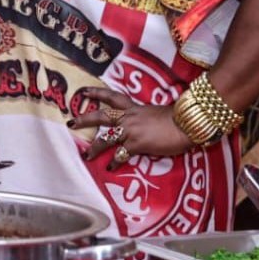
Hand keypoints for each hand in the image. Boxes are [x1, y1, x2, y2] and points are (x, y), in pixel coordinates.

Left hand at [69, 87, 192, 170]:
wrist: (187, 123)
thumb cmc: (179, 118)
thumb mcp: (158, 113)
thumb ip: (147, 117)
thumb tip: (146, 124)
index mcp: (134, 107)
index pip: (112, 97)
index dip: (97, 93)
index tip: (84, 92)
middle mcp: (129, 117)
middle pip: (101, 116)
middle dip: (84, 119)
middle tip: (71, 122)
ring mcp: (131, 131)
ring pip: (106, 139)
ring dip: (95, 148)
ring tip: (87, 155)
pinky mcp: (137, 144)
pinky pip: (121, 155)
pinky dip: (115, 162)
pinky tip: (110, 167)